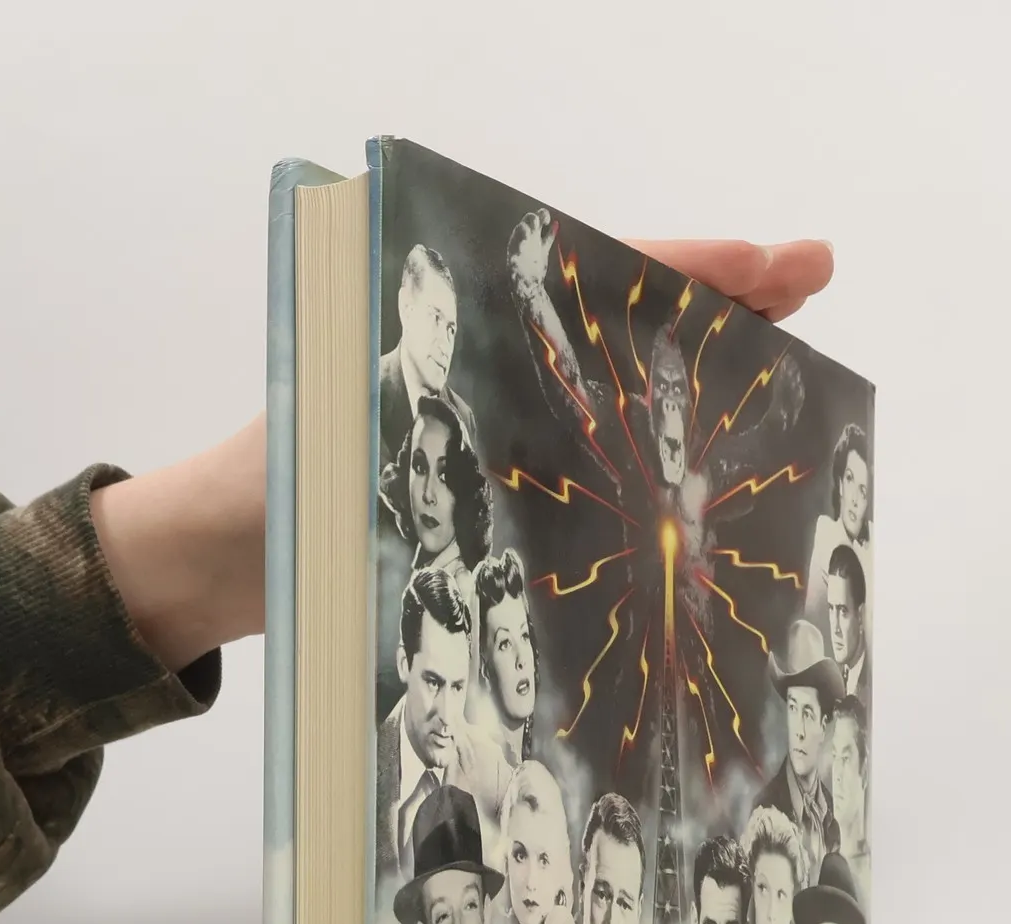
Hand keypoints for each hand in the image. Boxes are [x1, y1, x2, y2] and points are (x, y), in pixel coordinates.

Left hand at [97, 235, 834, 667]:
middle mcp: (482, 376)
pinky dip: (646, 464)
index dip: (695, 275)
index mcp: (455, 335)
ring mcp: (486, 436)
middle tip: (814, 282)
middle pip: (619, 324)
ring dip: (697, 380)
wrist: (197, 569)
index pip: (594, 282)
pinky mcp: (480, 496)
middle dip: (719, 304)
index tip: (783, 267)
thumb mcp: (346, 448)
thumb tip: (528, 438)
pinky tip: (704, 481)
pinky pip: (582, 473)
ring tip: (789, 371)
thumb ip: (425, 432)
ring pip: (613, 395)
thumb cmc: (256, 503)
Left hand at [508, 208, 554, 294]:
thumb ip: (517, 267)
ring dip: (542, 218)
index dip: (524, 229)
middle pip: (527, 223)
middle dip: (532, 220)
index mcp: (516, 244)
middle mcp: (524, 241)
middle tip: (539, 222)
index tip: (530, 232)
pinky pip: (547, 238)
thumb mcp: (517, 274)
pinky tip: (556, 224)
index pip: (519, 230)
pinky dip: (551, 231)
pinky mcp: (542, 250)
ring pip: (538, 225)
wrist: (529, 289)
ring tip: (547, 219)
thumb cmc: (520, 283)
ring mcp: (533, 244)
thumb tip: (514, 263)